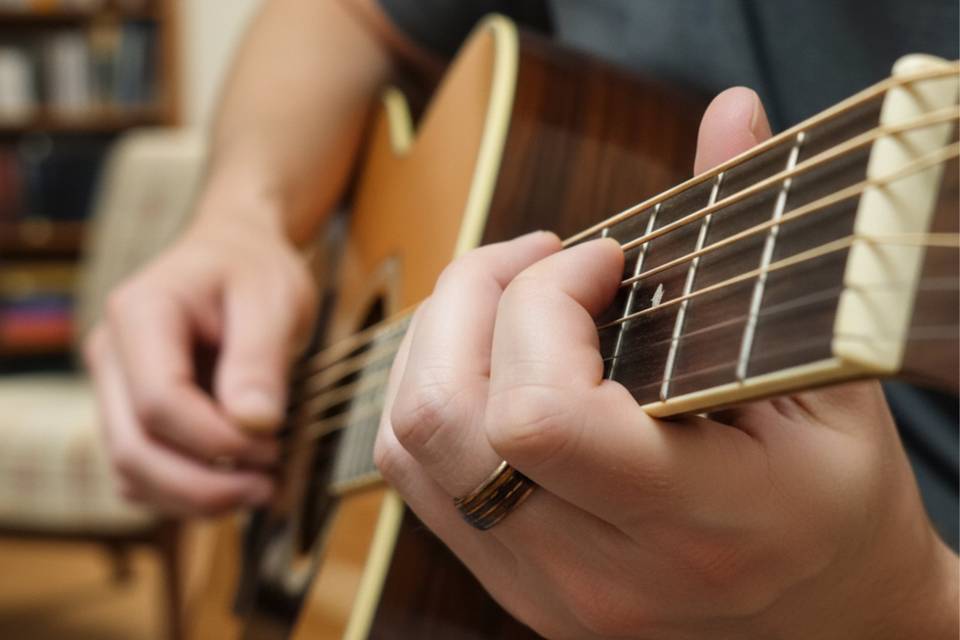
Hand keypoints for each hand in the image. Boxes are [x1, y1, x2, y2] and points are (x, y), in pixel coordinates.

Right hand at [85, 206, 315, 514]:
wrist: (236, 255)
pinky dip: (185, 495)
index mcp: (140, 314)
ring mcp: (113, 390)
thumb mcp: (273, 299)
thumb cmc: (254, 271)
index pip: (159, 401)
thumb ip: (261, 359)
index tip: (275, 441)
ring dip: (195, 498)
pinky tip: (237, 482)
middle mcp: (111, 355)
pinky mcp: (129, 415)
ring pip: (132, 474)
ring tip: (261, 488)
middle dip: (205, 485)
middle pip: (134, 451)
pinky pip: (142, 476)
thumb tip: (254, 425)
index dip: (217, 439)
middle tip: (270, 485)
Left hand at [375, 88, 958, 638]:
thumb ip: (760, 251)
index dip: (546, 306)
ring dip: (437, 338)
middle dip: (471, 296)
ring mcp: (541, 589)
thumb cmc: (836, 501)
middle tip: (539, 258)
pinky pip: (413, 477)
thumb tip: (730, 114)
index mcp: (696, 525)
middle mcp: (599, 572)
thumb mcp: (827, 381)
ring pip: (407, 444)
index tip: (605, 262)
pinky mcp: (511, 585)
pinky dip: (431, 392)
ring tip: (508, 298)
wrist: (824, 624)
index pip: (538, 414)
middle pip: (445, 417)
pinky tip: (491, 359)